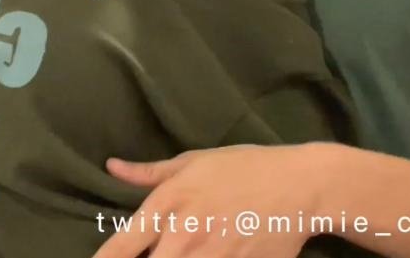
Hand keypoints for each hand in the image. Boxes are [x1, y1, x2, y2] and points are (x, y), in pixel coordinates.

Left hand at [93, 143, 330, 257]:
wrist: (296, 186)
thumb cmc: (242, 166)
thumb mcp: (194, 160)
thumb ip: (150, 172)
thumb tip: (112, 167)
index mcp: (169, 204)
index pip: (123, 245)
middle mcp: (184, 236)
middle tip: (150, 255)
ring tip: (181, 253)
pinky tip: (205, 257)